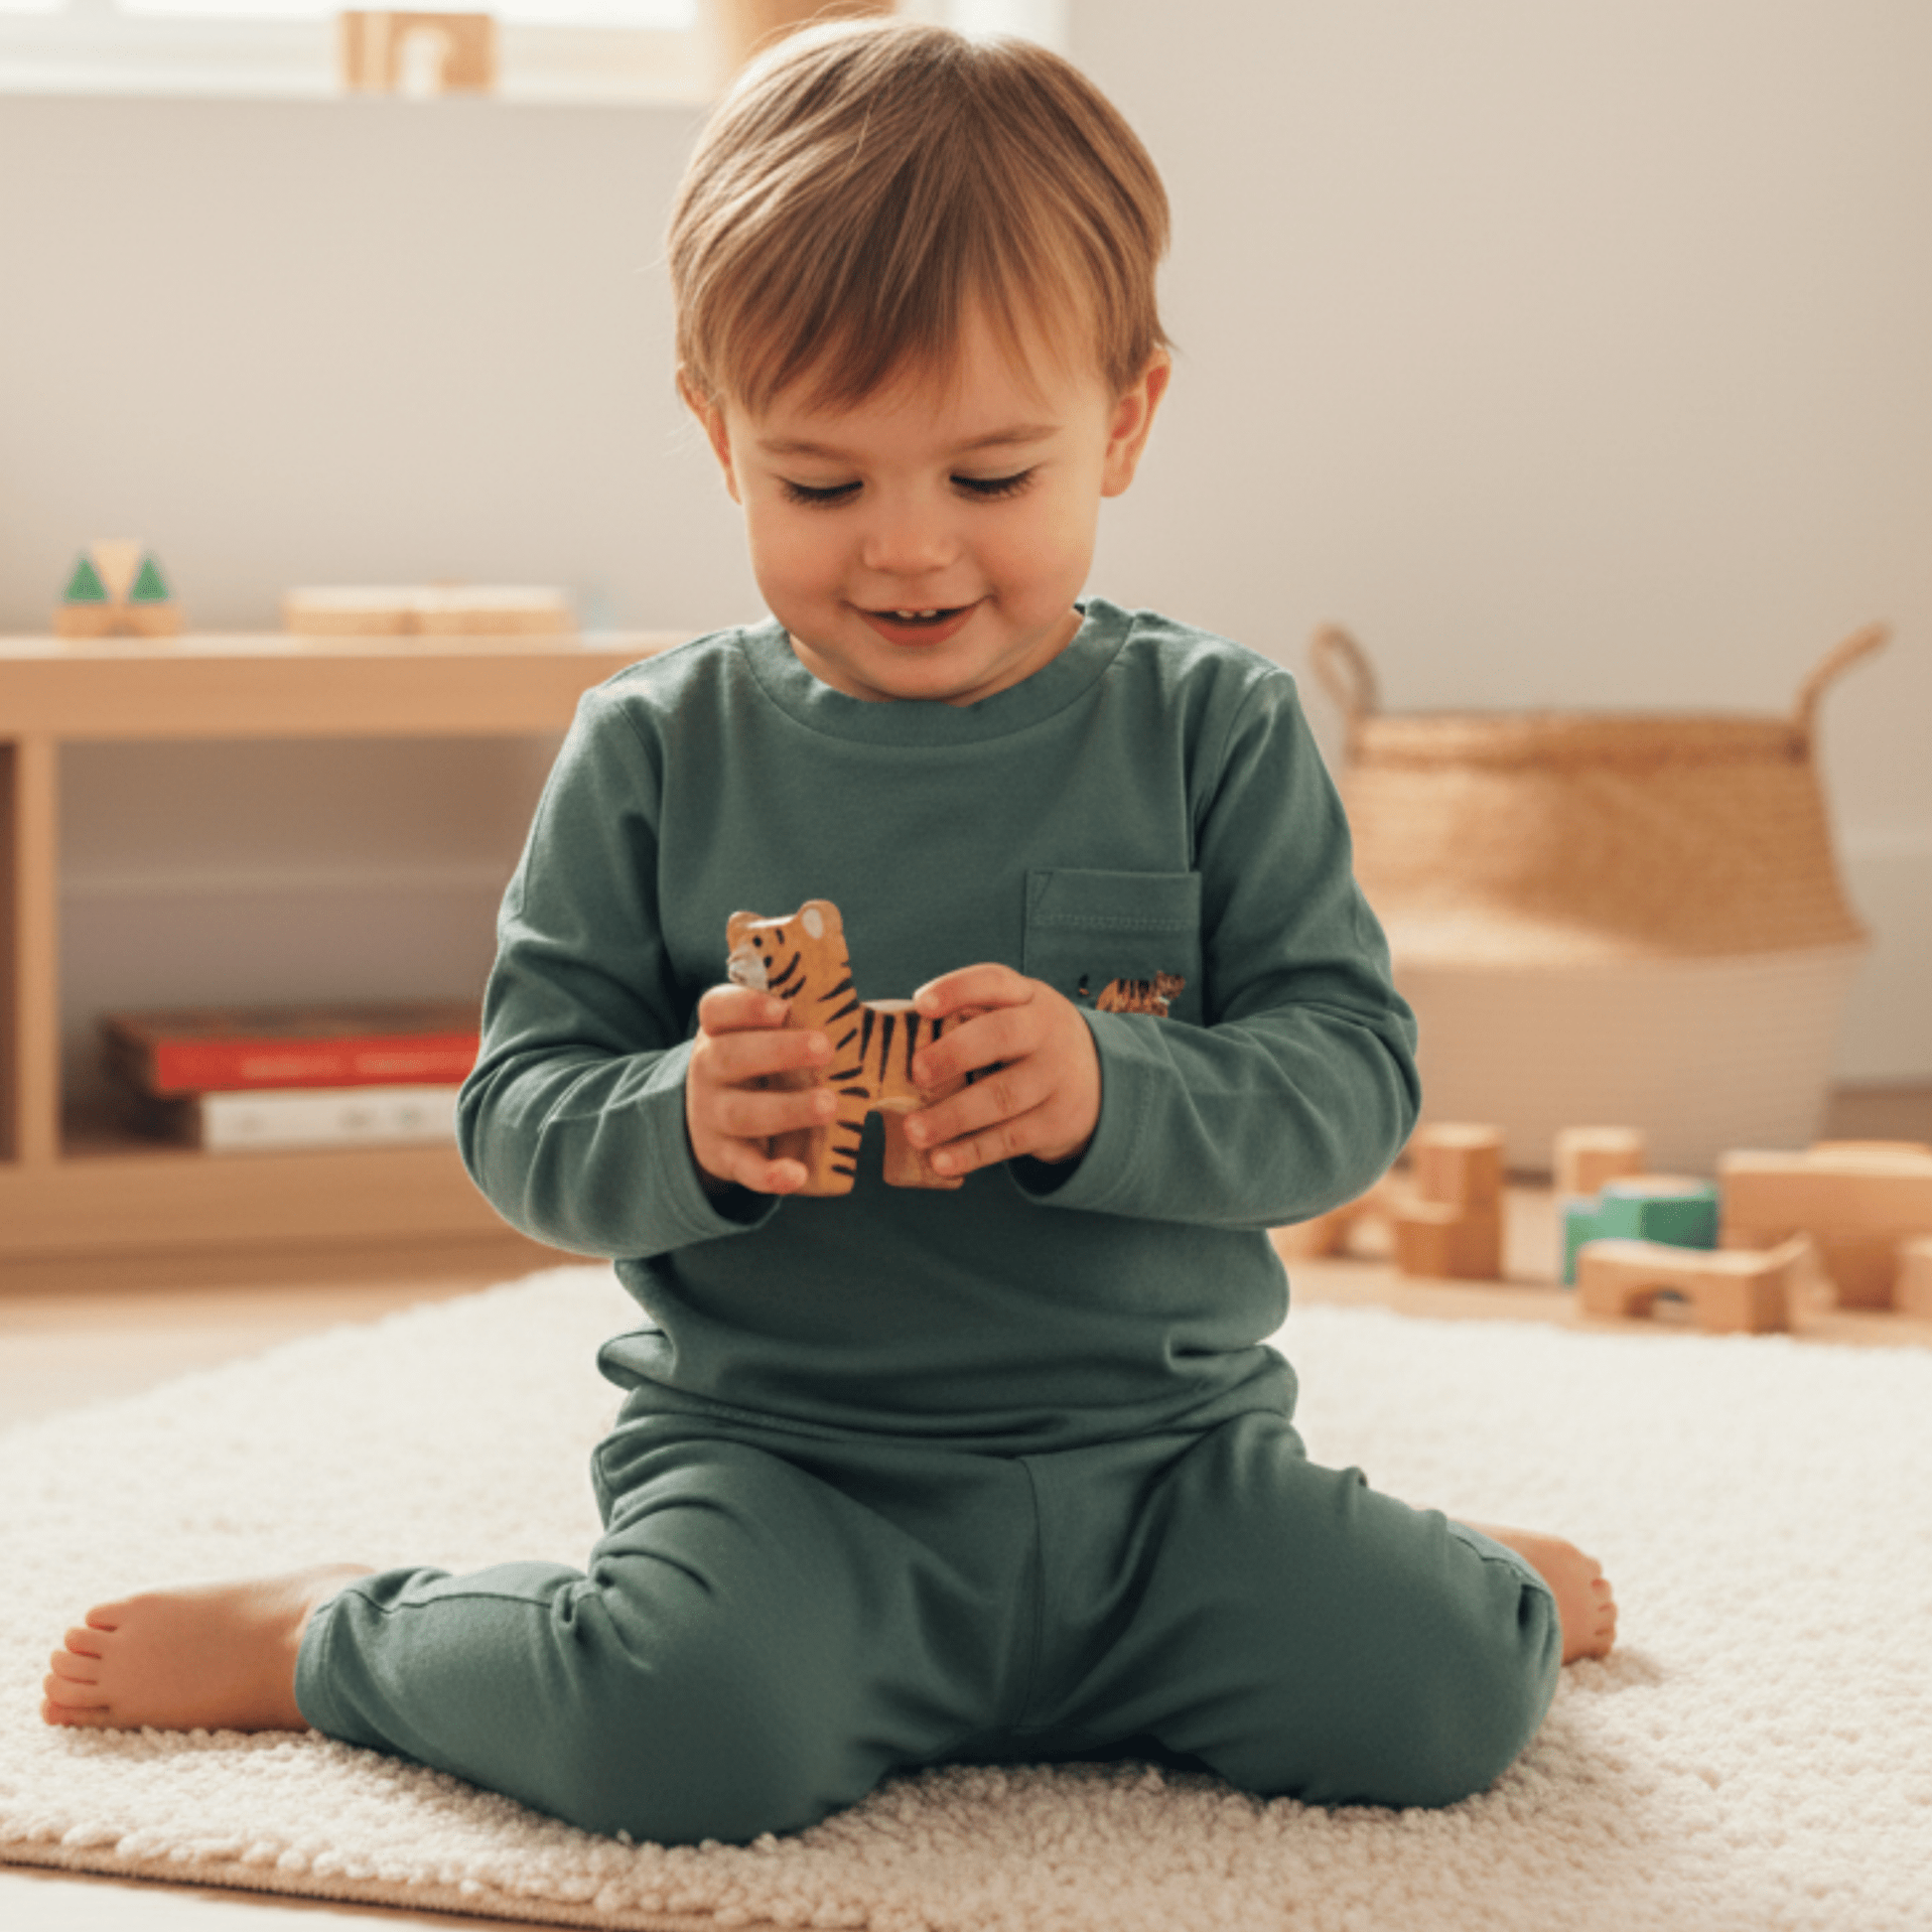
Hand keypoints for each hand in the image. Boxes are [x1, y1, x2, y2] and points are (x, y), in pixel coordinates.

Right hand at [685, 985, 834, 1194]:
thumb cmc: (758, 1064)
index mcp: (719, 1031)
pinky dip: (769, 1174)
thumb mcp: (763, 1036)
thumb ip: (801, 1020)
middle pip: (731, 1056)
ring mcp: (712, 1115)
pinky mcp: (725, 1157)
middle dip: (778, 1051)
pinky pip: (745, 1168)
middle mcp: (708, 1069)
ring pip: (742, 1112)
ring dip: (787, 1109)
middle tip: (825, 1048)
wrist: (710, 1122)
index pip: (716, 1009)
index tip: (781, 1007)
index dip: (746, 1006)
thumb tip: (878, 1014)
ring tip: (829, 1105)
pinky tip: (797, 1175)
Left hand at [902, 965, 1100, 1177]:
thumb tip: (888, 1040)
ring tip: (914, 1131)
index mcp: (1026, 997)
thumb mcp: (1014, 1016)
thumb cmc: (1028, 1045)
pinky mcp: (1057, 1122)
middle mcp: (1045, 1031)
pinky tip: (941, 1160)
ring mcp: (1055, 1078)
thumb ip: (967, 1020)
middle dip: (954, 1053)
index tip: (920, 1005)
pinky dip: (972, 1152)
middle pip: (1001, 1035)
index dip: (956, 990)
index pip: (993, 981)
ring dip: (954, 1116)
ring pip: (1002, 1096)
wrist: (1101, 1085)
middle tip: (915, 1073)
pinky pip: (1010, 1138)